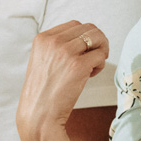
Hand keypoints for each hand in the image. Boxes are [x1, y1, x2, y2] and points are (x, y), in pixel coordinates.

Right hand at [17, 21, 107, 140]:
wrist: (38, 115)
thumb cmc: (42, 93)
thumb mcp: (42, 61)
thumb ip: (57, 47)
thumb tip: (83, 39)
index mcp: (42, 38)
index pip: (74, 25)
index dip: (83, 38)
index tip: (82, 52)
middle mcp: (53, 41)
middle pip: (89, 28)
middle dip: (97, 41)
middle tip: (95, 58)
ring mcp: (66, 52)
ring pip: (98, 38)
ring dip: (101, 50)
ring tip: (94, 65)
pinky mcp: (78, 65)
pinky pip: (100, 56)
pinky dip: (100, 65)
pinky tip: (90, 75)